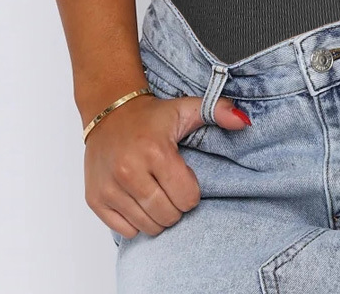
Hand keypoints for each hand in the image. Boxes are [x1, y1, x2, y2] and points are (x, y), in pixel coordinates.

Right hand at [84, 88, 250, 237]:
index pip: (187, 198)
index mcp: (155, 151)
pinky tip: (136, 198)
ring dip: (156, 215)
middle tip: (169, 187)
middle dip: (175, 206)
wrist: (109, 110)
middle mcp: (129, 171)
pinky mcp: (95, 199)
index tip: (183, 178)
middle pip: (168, 216)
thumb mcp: (185, 109)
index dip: (190, 192)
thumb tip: (243, 121)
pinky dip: (135, 221)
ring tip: (154, 192)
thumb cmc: (151, 116)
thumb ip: (218, 111)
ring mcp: (110, 187)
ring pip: (147, 227)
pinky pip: (125, 230)